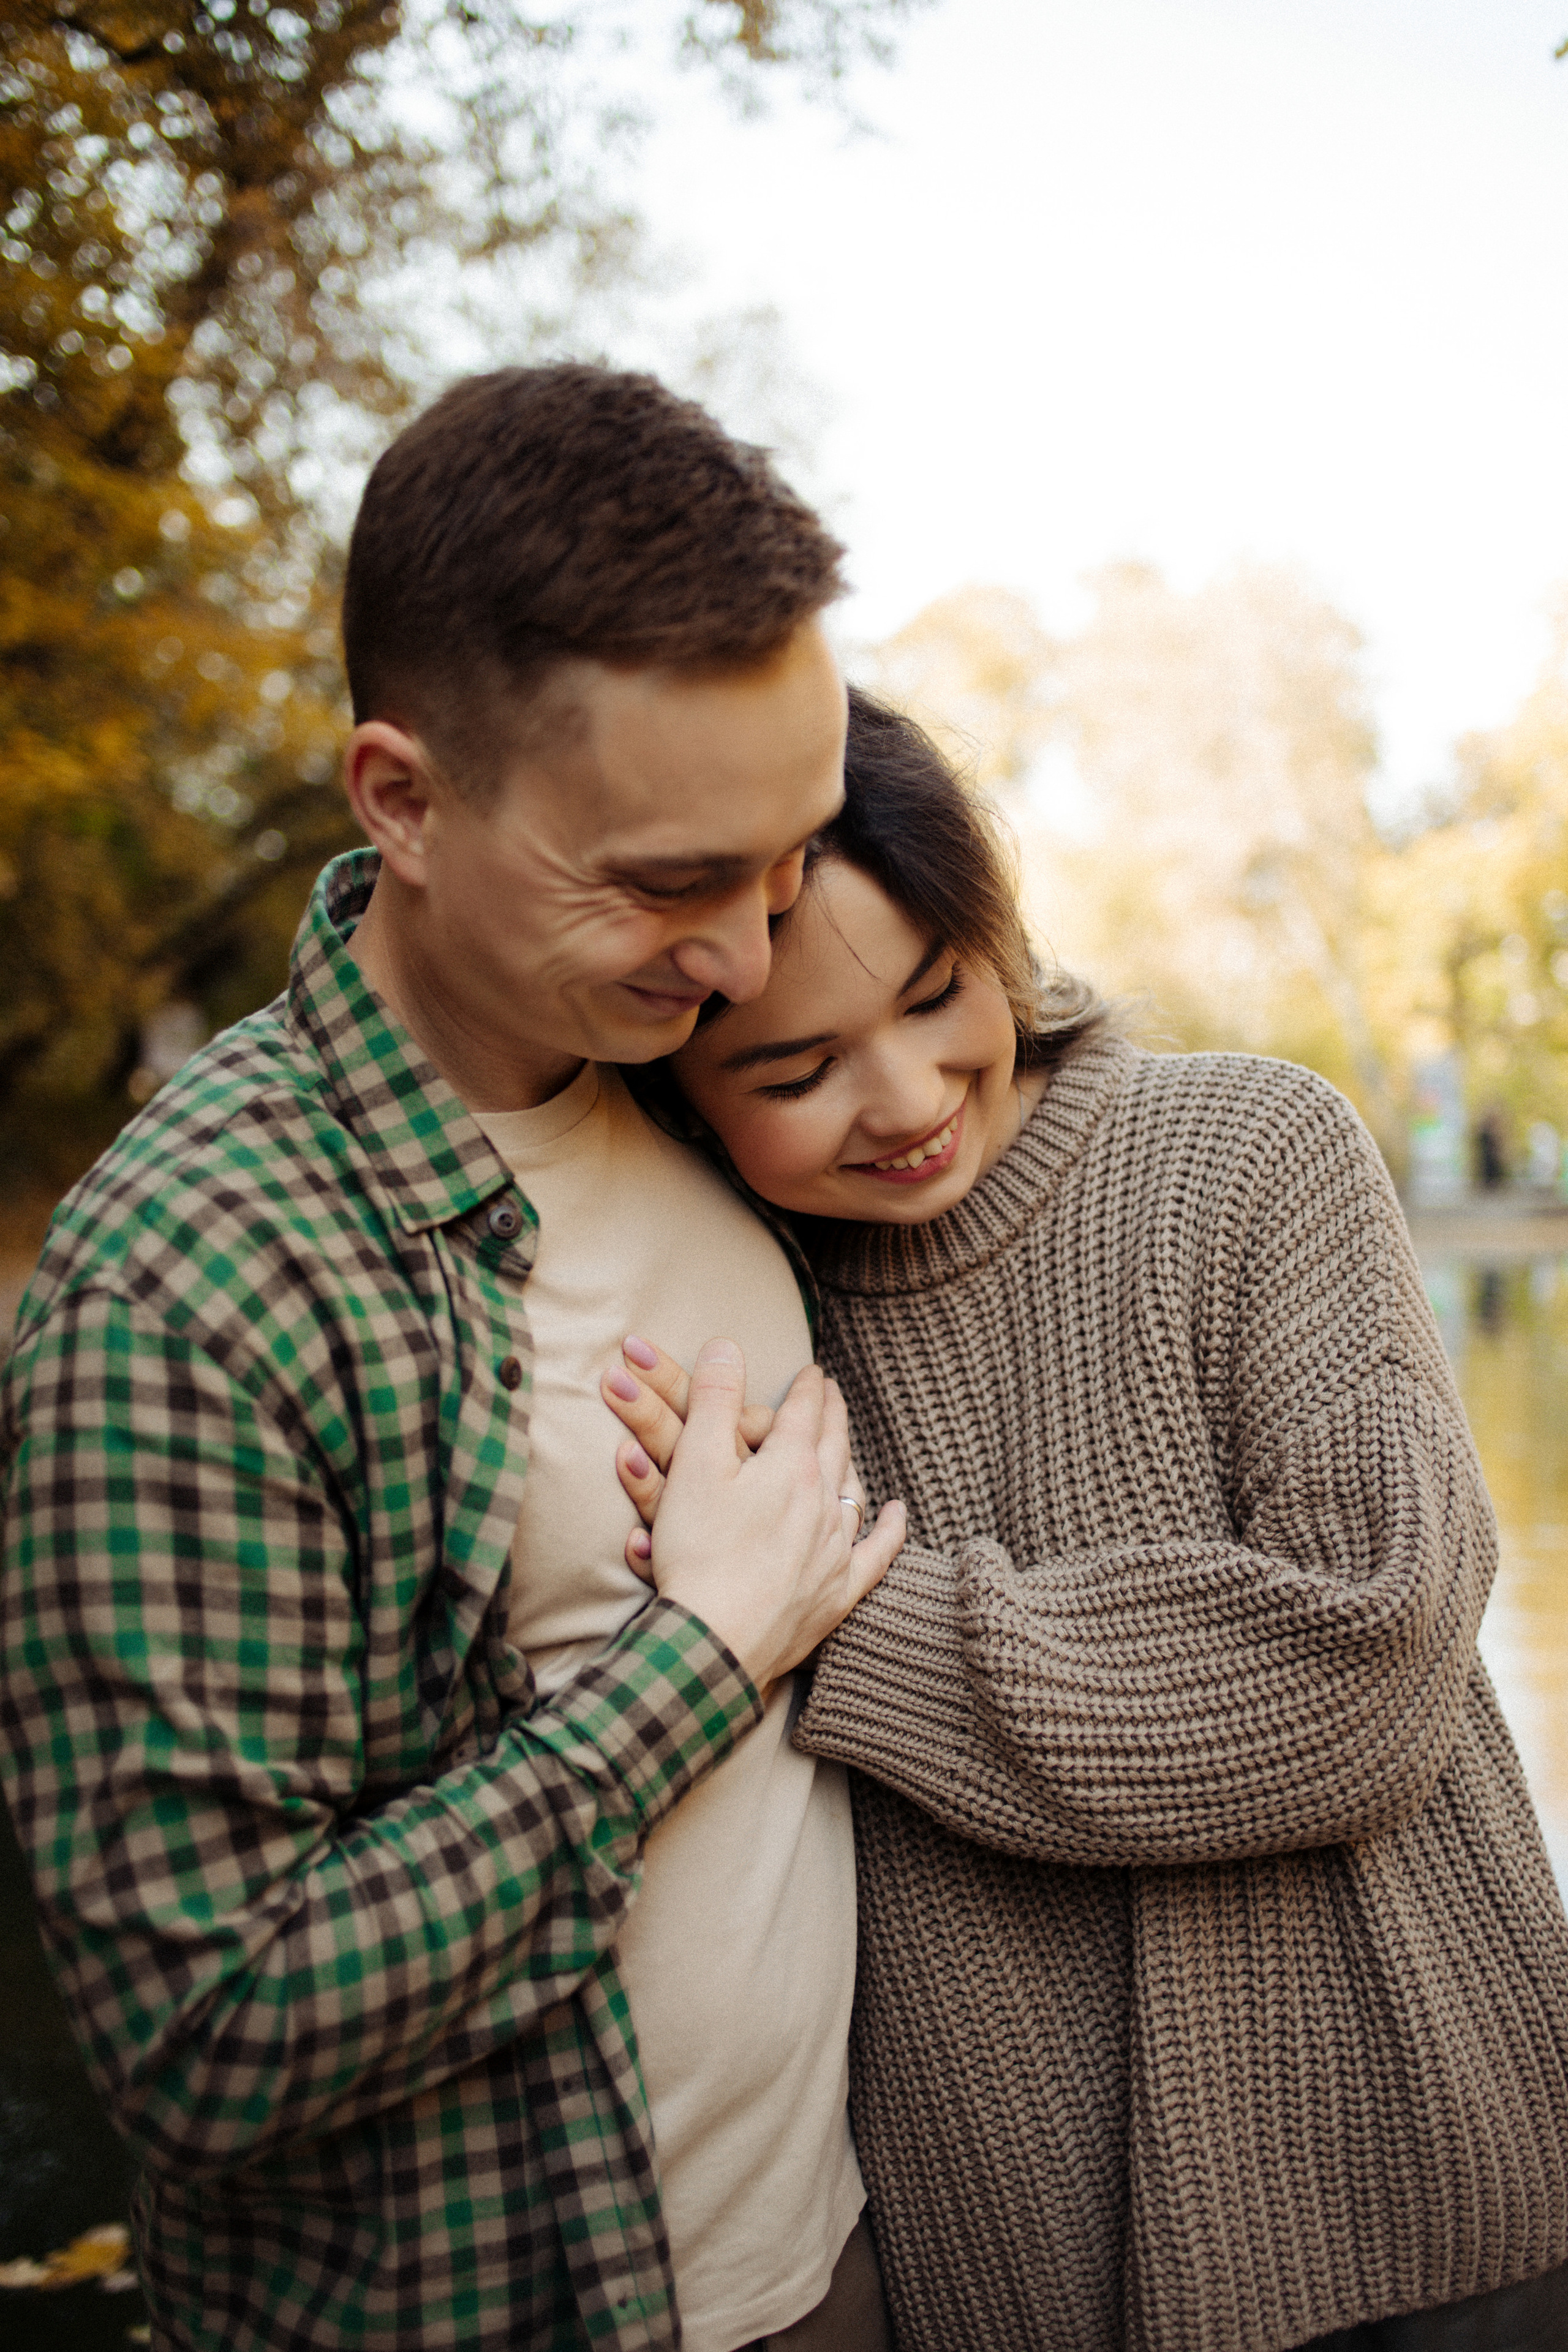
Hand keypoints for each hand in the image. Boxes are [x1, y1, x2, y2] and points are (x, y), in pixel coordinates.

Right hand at [608, 1336, 903, 1688]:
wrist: (714, 1641)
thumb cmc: (698, 1553)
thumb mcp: (695, 1465)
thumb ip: (714, 1400)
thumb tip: (728, 1344)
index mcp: (789, 1467)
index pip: (803, 1412)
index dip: (806, 1387)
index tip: (810, 1370)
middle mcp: (822, 1502)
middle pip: (833, 1444)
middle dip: (831, 1413)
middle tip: (830, 1393)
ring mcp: (835, 1549)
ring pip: (852, 1490)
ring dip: (850, 1460)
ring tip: (845, 1444)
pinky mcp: (837, 1593)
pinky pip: (876, 1553)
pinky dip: (889, 1530)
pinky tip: (897, 1514)